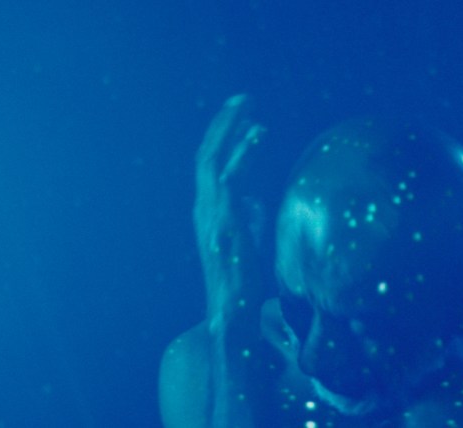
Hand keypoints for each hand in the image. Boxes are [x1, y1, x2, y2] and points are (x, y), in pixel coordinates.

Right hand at [194, 94, 269, 332]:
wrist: (231, 312)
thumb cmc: (242, 282)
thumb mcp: (247, 242)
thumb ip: (248, 218)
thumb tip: (255, 200)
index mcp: (209, 212)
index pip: (210, 166)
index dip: (223, 139)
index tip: (241, 115)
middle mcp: (205, 209)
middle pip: (207, 155)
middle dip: (223, 124)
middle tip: (242, 98)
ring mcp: (212, 215)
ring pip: (213, 159)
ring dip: (230, 129)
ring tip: (248, 105)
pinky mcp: (225, 222)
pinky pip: (230, 177)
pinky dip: (243, 151)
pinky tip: (258, 132)